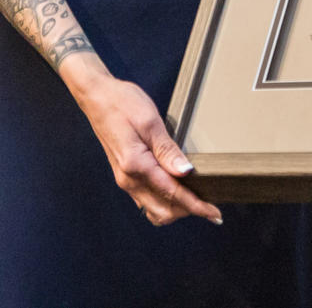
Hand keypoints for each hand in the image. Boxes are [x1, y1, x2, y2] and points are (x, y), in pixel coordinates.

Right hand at [65, 57, 222, 226]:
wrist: (97, 98)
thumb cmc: (122, 104)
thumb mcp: (150, 122)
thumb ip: (167, 150)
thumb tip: (186, 172)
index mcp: (136, 166)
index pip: (172, 194)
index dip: (196, 206)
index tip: (214, 213)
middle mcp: (129, 180)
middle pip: (163, 210)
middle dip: (187, 211)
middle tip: (209, 203)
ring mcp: (125, 179)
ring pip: (153, 208)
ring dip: (175, 208)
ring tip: (196, 198)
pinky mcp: (125, 175)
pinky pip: (146, 199)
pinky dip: (163, 201)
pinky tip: (175, 190)